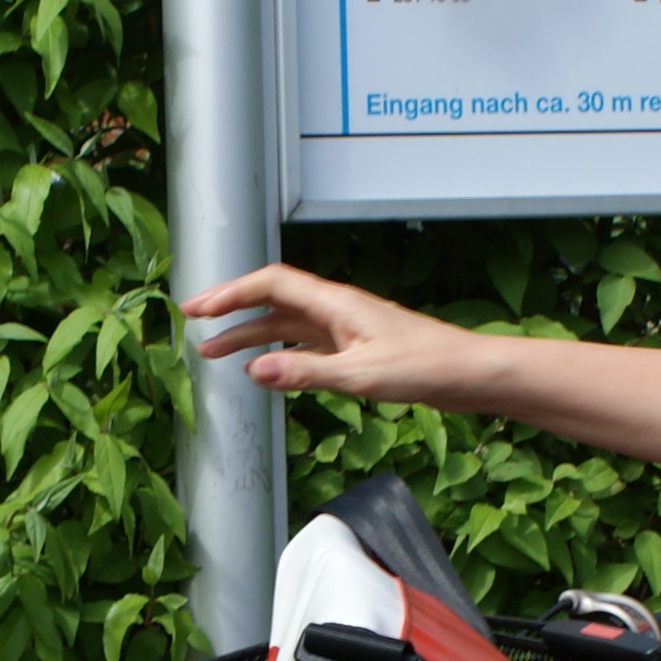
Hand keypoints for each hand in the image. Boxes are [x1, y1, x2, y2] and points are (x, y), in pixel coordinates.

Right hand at [182, 263, 482, 404]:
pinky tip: (263, 369)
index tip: (198, 307)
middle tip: (192, 321)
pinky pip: (304, 343)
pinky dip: (278, 352)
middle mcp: (336, 309)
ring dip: (249, 335)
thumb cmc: (425, 367)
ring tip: (212, 353)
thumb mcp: (360, 376)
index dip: (231, 293)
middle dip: (231, 309)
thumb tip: (253, 371)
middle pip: (272, 300)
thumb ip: (305, 373)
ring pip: (285, 324)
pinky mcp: (355, 347)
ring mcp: (345, 328)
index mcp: (336, 304)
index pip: (272, 285)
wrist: (468, 372)